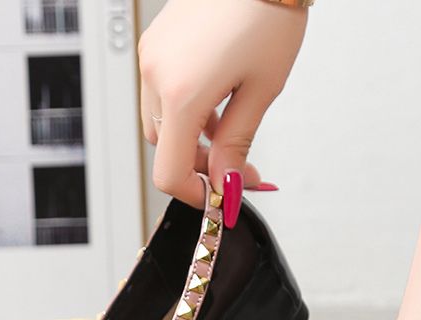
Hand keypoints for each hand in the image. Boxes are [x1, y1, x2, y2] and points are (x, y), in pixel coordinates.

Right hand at [138, 0, 306, 207]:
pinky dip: (187, 112)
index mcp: (181, 94)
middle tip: (239, 169)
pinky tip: (218, 105)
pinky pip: (162, 93)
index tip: (221, 200)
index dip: (196, 195)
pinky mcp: (156, 42)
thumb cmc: (268, 15)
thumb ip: (237, 144)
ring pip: (162, 123)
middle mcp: (156, 75)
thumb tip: (226, 184)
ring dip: (193, 140)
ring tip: (233, 132)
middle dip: (199, 167)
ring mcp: (151, 56)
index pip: (169, 172)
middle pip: (165, 150)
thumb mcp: (261, 91)